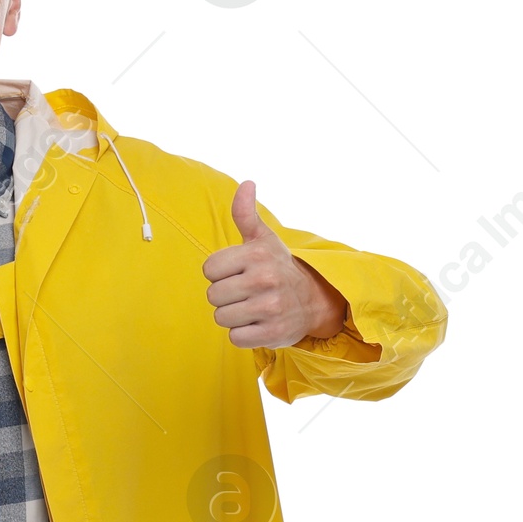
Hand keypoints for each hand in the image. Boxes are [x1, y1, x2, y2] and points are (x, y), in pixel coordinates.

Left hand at [203, 180, 347, 348]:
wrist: (313, 299)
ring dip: (233, 316)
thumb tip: (246, 184)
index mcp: (257, 254)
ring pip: (221, 318)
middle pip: (213, 296)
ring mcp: (269, 308)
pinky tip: (258, 323)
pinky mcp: (272, 333)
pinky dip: (243, 333)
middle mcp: (265, 280)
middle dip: (226, 296)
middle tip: (246, 292)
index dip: (219, 273)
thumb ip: (246, 214)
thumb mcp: (263, 239)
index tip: (238, 272)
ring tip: (251, 307)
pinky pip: (235, 338)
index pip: (209, 269)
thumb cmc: (278, 267)